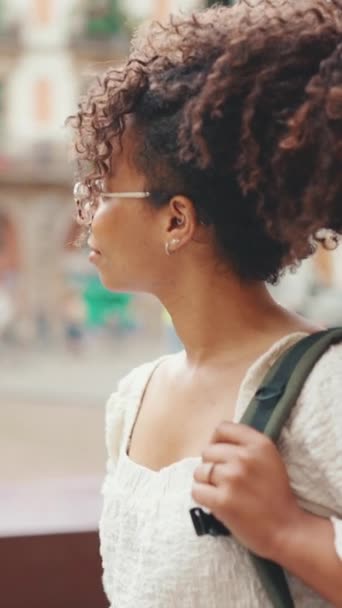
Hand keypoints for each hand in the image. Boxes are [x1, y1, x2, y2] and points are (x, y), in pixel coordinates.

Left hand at [192, 421, 302, 559]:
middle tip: (226, 481)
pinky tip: (217, 504)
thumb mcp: (269, 459)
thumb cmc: (275, 495)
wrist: (286, 530)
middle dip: (212, 466)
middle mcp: (245, 457)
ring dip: (207, 484)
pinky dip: (203, 499)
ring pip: (199, 472)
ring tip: (223, 493)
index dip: (217, 441)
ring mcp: (233, 478)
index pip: (222, 428)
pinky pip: (196, 491)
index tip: (221, 455)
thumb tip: (215, 441)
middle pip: (207, 451)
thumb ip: (246, 445)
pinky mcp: (223, 500)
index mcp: (259, 443)